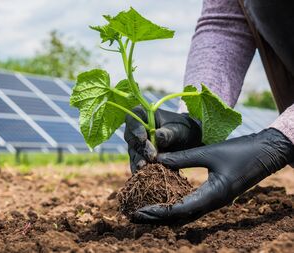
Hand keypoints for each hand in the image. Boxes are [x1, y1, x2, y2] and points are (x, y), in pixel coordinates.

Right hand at [124, 106, 201, 172]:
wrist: (188, 141)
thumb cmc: (183, 129)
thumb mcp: (179, 130)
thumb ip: (169, 133)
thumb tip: (158, 137)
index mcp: (144, 115)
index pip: (133, 118)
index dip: (135, 128)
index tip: (143, 138)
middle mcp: (136, 129)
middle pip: (131, 138)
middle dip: (140, 148)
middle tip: (151, 156)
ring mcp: (137, 144)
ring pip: (133, 152)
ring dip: (138, 160)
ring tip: (145, 168)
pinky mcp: (140, 157)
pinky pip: (137, 163)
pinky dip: (140, 170)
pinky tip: (143, 176)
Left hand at [130, 128, 293, 224]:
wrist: (265, 153)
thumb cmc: (239, 152)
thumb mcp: (208, 153)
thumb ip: (182, 158)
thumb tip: (156, 159)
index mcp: (212, 196)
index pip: (179, 210)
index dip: (157, 212)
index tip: (139, 211)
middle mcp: (211, 203)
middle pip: (179, 217)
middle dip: (156, 217)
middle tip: (134, 215)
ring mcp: (213, 201)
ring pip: (184, 214)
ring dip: (164, 214)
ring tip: (144, 211)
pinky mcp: (213, 196)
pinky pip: (190, 205)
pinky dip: (174, 206)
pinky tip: (162, 200)